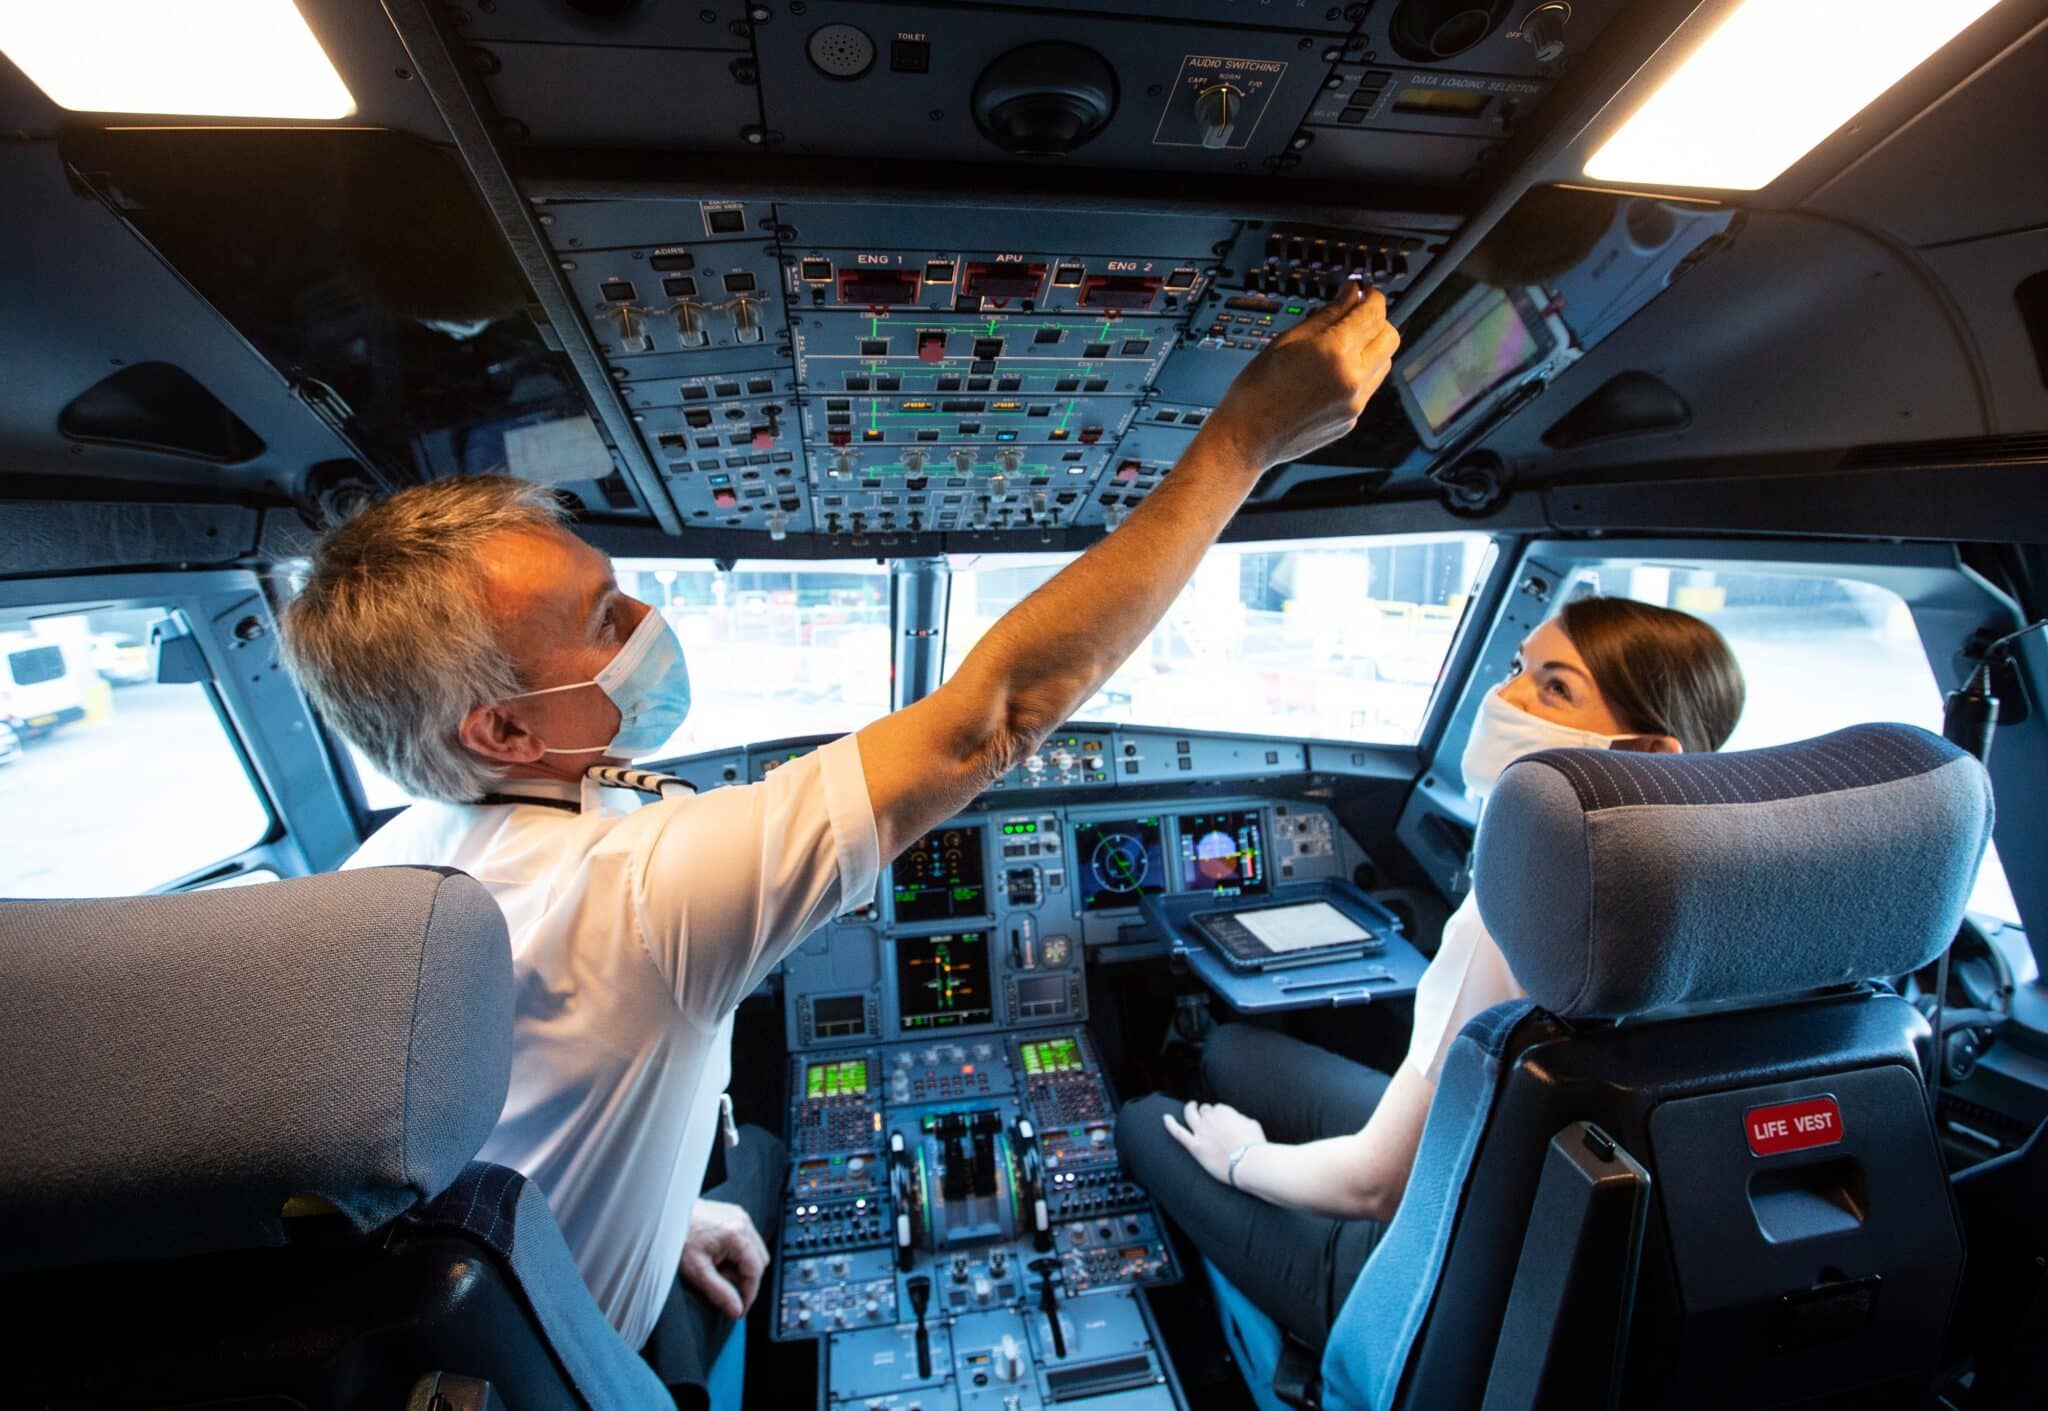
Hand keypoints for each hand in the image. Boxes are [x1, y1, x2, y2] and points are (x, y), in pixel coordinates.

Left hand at [680, 1199, 768, 1320]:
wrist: (665, 1215)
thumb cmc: (677, 1238)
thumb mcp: (696, 1271)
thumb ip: (719, 1292)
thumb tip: (736, 1310)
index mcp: (737, 1234)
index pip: (755, 1271)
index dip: (749, 1294)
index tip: (739, 1309)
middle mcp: (743, 1222)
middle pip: (760, 1261)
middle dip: (745, 1280)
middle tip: (724, 1288)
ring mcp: (740, 1216)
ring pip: (754, 1251)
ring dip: (742, 1267)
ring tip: (717, 1271)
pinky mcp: (734, 1215)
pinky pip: (746, 1240)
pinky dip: (737, 1254)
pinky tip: (718, 1258)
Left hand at [1163, 1099, 1268, 1186]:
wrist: (1248, 1163)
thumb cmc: (1254, 1145)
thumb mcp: (1252, 1123)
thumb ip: (1240, 1118)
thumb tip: (1235, 1120)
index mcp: (1224, 1111)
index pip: (1219, 1109)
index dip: (1222, 1116)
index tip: (1227, 1123)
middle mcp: (1209, 1118)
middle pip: (1205, 1111)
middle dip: (1209, 1113)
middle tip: (1215, 1123)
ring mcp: (1201, 1132)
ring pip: (1191, 1115)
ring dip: (1191, 1109)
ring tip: (1192, 1107)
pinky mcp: (1195, 1147)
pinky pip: (1178, 1133)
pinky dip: (1170, 1124)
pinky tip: (1165, 1117)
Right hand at [1200, 283, 1399, 471]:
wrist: (1247, 437)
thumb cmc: (1257, 391)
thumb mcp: (1287, 340)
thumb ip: (1327, 315)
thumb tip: (1351, 294)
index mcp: (1335, 352)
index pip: (1373, 313)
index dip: (1371, 296)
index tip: (1364, 291)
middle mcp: (1353, 378)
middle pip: (1390, 336)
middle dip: (1378, 321)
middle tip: (1356, 315)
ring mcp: (1356, 402)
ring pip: (1385, 362)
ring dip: (1372, 347)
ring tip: (1343, 345)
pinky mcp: (1351, 419)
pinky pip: (1369, 387)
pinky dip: (1359, 372)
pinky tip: (1332, 372)